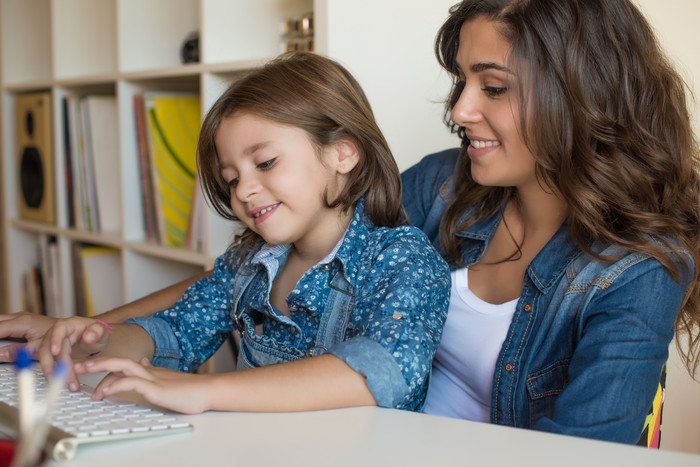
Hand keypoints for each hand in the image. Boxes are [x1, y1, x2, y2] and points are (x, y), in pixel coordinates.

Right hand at [0, 312, 57, 361]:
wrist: (73, 330)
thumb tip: (0, 354)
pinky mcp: (20, 322)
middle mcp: (19, 317)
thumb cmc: (59, 338)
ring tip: (2, 345)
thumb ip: (18, 351)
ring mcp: (19, 318)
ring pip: (0, 322)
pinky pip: (4, 325)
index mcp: (23, 322)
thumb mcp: (38, 348)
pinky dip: (1, 332)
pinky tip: (3, 343)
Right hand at [35, 317, 111, 390]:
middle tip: (59, 378)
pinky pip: (40, 360)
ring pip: (43, 357)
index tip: (55, 352)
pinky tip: (46, 380)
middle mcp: (55, 333)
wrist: (92, 338)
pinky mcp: (48, 352)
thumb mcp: (101, 331)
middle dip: (51, 364)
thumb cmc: (95, 333)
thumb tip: (88, 337)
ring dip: (48, 371)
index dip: (55, 340)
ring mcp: (50, 343)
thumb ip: (97, 332)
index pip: (59, 329)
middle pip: (47, 347)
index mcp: (69, 325)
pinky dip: (41, 369)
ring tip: (57, 384)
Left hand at [74, 357, 210, 413]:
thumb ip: (153, 373)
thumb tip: (143, 363)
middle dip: (96, 362)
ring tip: (83, 373)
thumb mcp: (168, 380)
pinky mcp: (155, 388)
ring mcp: (152, 378)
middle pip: (118, 360)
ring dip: (100, 368)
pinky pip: (132, 382)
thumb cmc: (190, 390)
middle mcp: (149, 371)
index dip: (105, 364)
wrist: (207, 391)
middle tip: (77, 366)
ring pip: (122, 366)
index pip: (123, 364)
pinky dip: (116, 383)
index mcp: (150, 371)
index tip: (89, 366)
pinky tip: (106, 390)